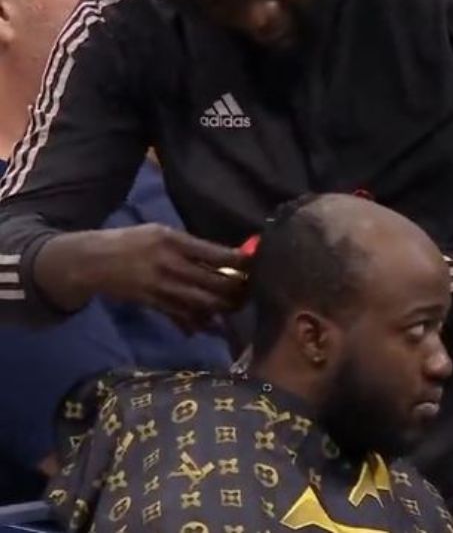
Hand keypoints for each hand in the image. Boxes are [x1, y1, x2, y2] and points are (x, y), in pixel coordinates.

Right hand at [37, 225, 247, 332]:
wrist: (91, 262)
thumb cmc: (131, 242)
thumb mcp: (160, 232)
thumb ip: (190, 246)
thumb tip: (226, 258)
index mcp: (173, 241)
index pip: (217, 254)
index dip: (242, 263)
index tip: (256, 265)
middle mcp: (169, 264)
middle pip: (214, 282)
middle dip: (238, 290)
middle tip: (253, 291)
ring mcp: (160, 286)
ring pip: (202, 303)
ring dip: (223, 308)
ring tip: (236, 307)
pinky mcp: (152, 303)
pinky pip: (181, 315)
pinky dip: (197, 322)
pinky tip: (209, 325)